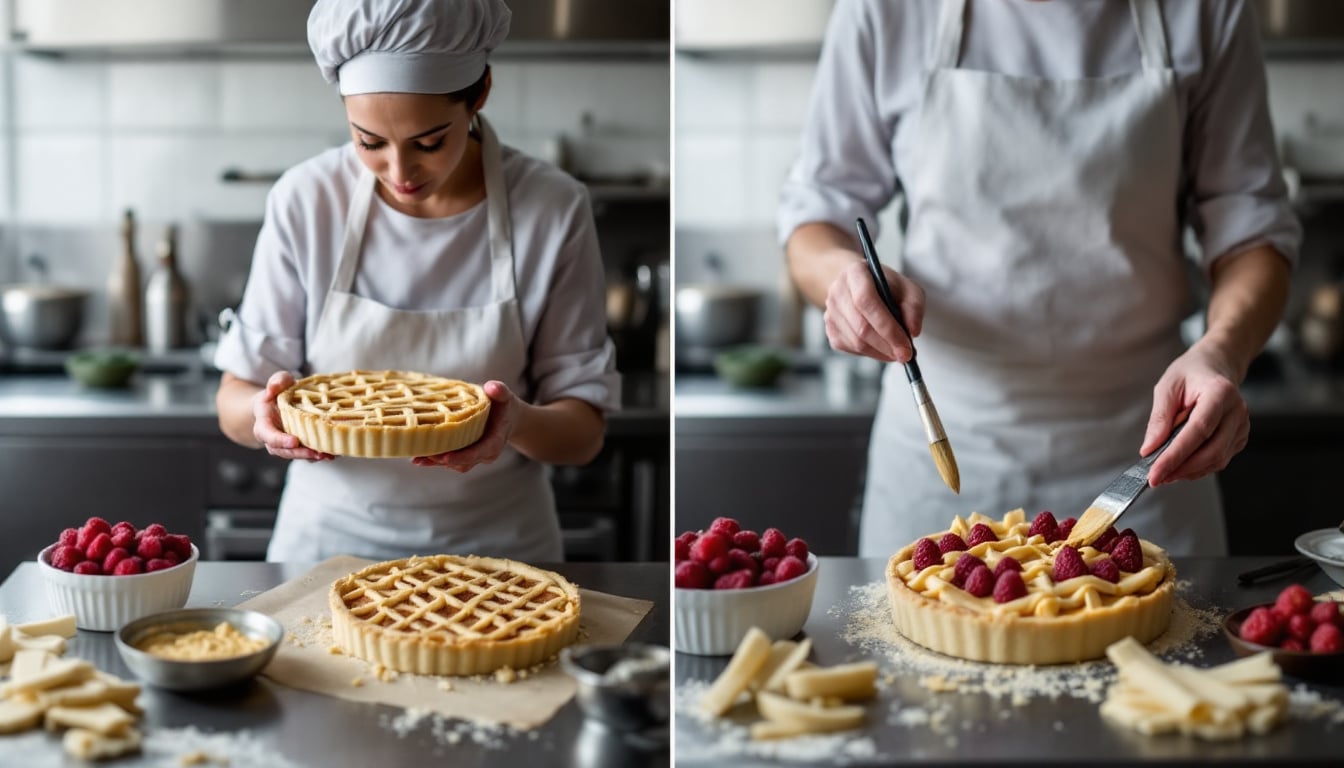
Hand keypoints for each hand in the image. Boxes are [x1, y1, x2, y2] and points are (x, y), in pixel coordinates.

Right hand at [252, 371, 333, 461]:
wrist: (278, 406)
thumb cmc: (278, 393)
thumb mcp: (277, 382)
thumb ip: (276, 381)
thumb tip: (273, 388)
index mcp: (263, 424)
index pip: (268, 435)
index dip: (280, 440)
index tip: (294, 441)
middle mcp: (272, 439)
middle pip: (284, 450)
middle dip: (301, 453)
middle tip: (317, 453)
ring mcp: (284, 446)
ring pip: (296, 455)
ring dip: (312, 456)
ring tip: (328, 455)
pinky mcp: (297, 448)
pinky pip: (305, 454)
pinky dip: (318, 454)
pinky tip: (332, 453)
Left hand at [412, 380, 518, 472]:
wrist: (506, 416)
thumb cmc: (504, 405)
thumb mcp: (505, 396)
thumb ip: (500, 391)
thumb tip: (491, 387)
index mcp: (495, 441)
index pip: (480, 452)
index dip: (462, 456)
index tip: (446, 458)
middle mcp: (485, 453)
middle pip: (463, 462)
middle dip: (443, 460)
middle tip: (424, 455)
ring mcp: (474, 456)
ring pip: (454, 464)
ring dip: (436, 462)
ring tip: (417, 458)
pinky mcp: (464, 454)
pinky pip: (449, 460)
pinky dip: (435, 459)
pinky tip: (418, 456)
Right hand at [823, 258, 925, 362]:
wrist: (861, 285)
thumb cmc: (886, 286)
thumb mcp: (908, 288)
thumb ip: (914, 307)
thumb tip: (912, 331)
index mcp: (855, 273)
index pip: (866, 301)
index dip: (887, 326)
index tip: (906, 345)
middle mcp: (837, 291)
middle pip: (860, 326)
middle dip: (886, 345)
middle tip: (905, 355)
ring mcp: (830, 311)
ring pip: (856, 342)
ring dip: (880, 352)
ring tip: (897, 351)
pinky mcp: (830, 329)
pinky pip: (851, 348)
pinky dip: (871, 353)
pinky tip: (882, 348)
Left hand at [1143, 344, 1247, 485]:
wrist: (1216, 366)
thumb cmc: (1191, 373)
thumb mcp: (1167, 386)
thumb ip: (1160, 418)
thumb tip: (1150, 448)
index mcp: (1220, 392)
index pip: (1198, 431)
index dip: (1176, 455)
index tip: (1155, 471)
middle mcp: (1237, 411)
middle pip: (1212, 450)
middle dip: (1182, 469)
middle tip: (1156, 478)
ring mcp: (1242, 425)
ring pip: (1218, 459)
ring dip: (1189, 471)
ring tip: (1164, 474)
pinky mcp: (1240, 437)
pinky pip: (1220, 459)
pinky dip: (1199, 467)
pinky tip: (1180, 466)